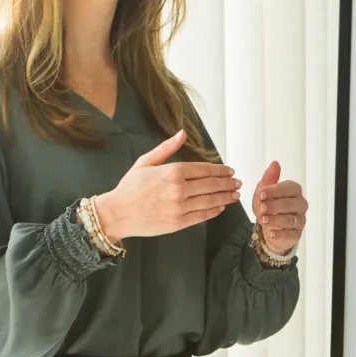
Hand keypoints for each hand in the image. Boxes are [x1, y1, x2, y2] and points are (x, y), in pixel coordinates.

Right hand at [93, 130, 239, 242]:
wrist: (117, 213)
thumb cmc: (130, 187)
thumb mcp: (145, 162)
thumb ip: (167, 148)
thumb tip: (182, 134)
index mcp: (173, 171)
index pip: (204, 169)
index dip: (220, 170)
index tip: (230, 171)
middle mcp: (179, 189)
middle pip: (211, 185)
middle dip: (227, 183)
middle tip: (237, 183)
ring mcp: (180, 207)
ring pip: (210, 201)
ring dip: (225, 197)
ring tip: (235, 195)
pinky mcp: (178, 223)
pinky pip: (201, 216)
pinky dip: (213, 211)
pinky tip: (220, 207)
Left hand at [253, 162, 307, 253]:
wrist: (270, 229)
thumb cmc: (269, 207)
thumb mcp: (264, 192)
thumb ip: (269, 178)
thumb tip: (275, 163)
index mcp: (294, 191)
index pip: (289, 188)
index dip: (276, 191)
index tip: (261, 194)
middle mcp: (300, 205)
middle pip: (291, 204)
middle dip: (275, 205)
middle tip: (262, 208)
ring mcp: (300, 220)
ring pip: (290, 219)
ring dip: (275, 219)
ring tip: (263, 220)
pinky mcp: (296, 234)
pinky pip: (290, 235)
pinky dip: (280, 234)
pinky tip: (270, 233)